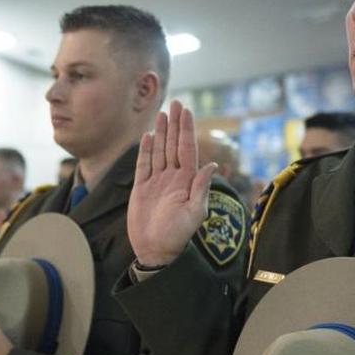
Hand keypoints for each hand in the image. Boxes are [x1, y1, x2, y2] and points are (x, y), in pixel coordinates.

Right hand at [127, 100, 216, 266]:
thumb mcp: (194, 213)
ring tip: (162, 114)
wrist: (155, 251)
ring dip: (161, 133)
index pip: (187, 149)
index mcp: (187, 181)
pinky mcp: (142, 188)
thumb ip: (201, 188)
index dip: (186, 129)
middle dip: (175, 124)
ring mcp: (157, 182)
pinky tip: (147, 136)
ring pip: (159, 151)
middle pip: (174, 145)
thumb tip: (212, 165)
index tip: (186, 111)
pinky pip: (143, 165)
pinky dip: (145, 150)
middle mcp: (173, 178)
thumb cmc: (177, 236)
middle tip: (175, 103)